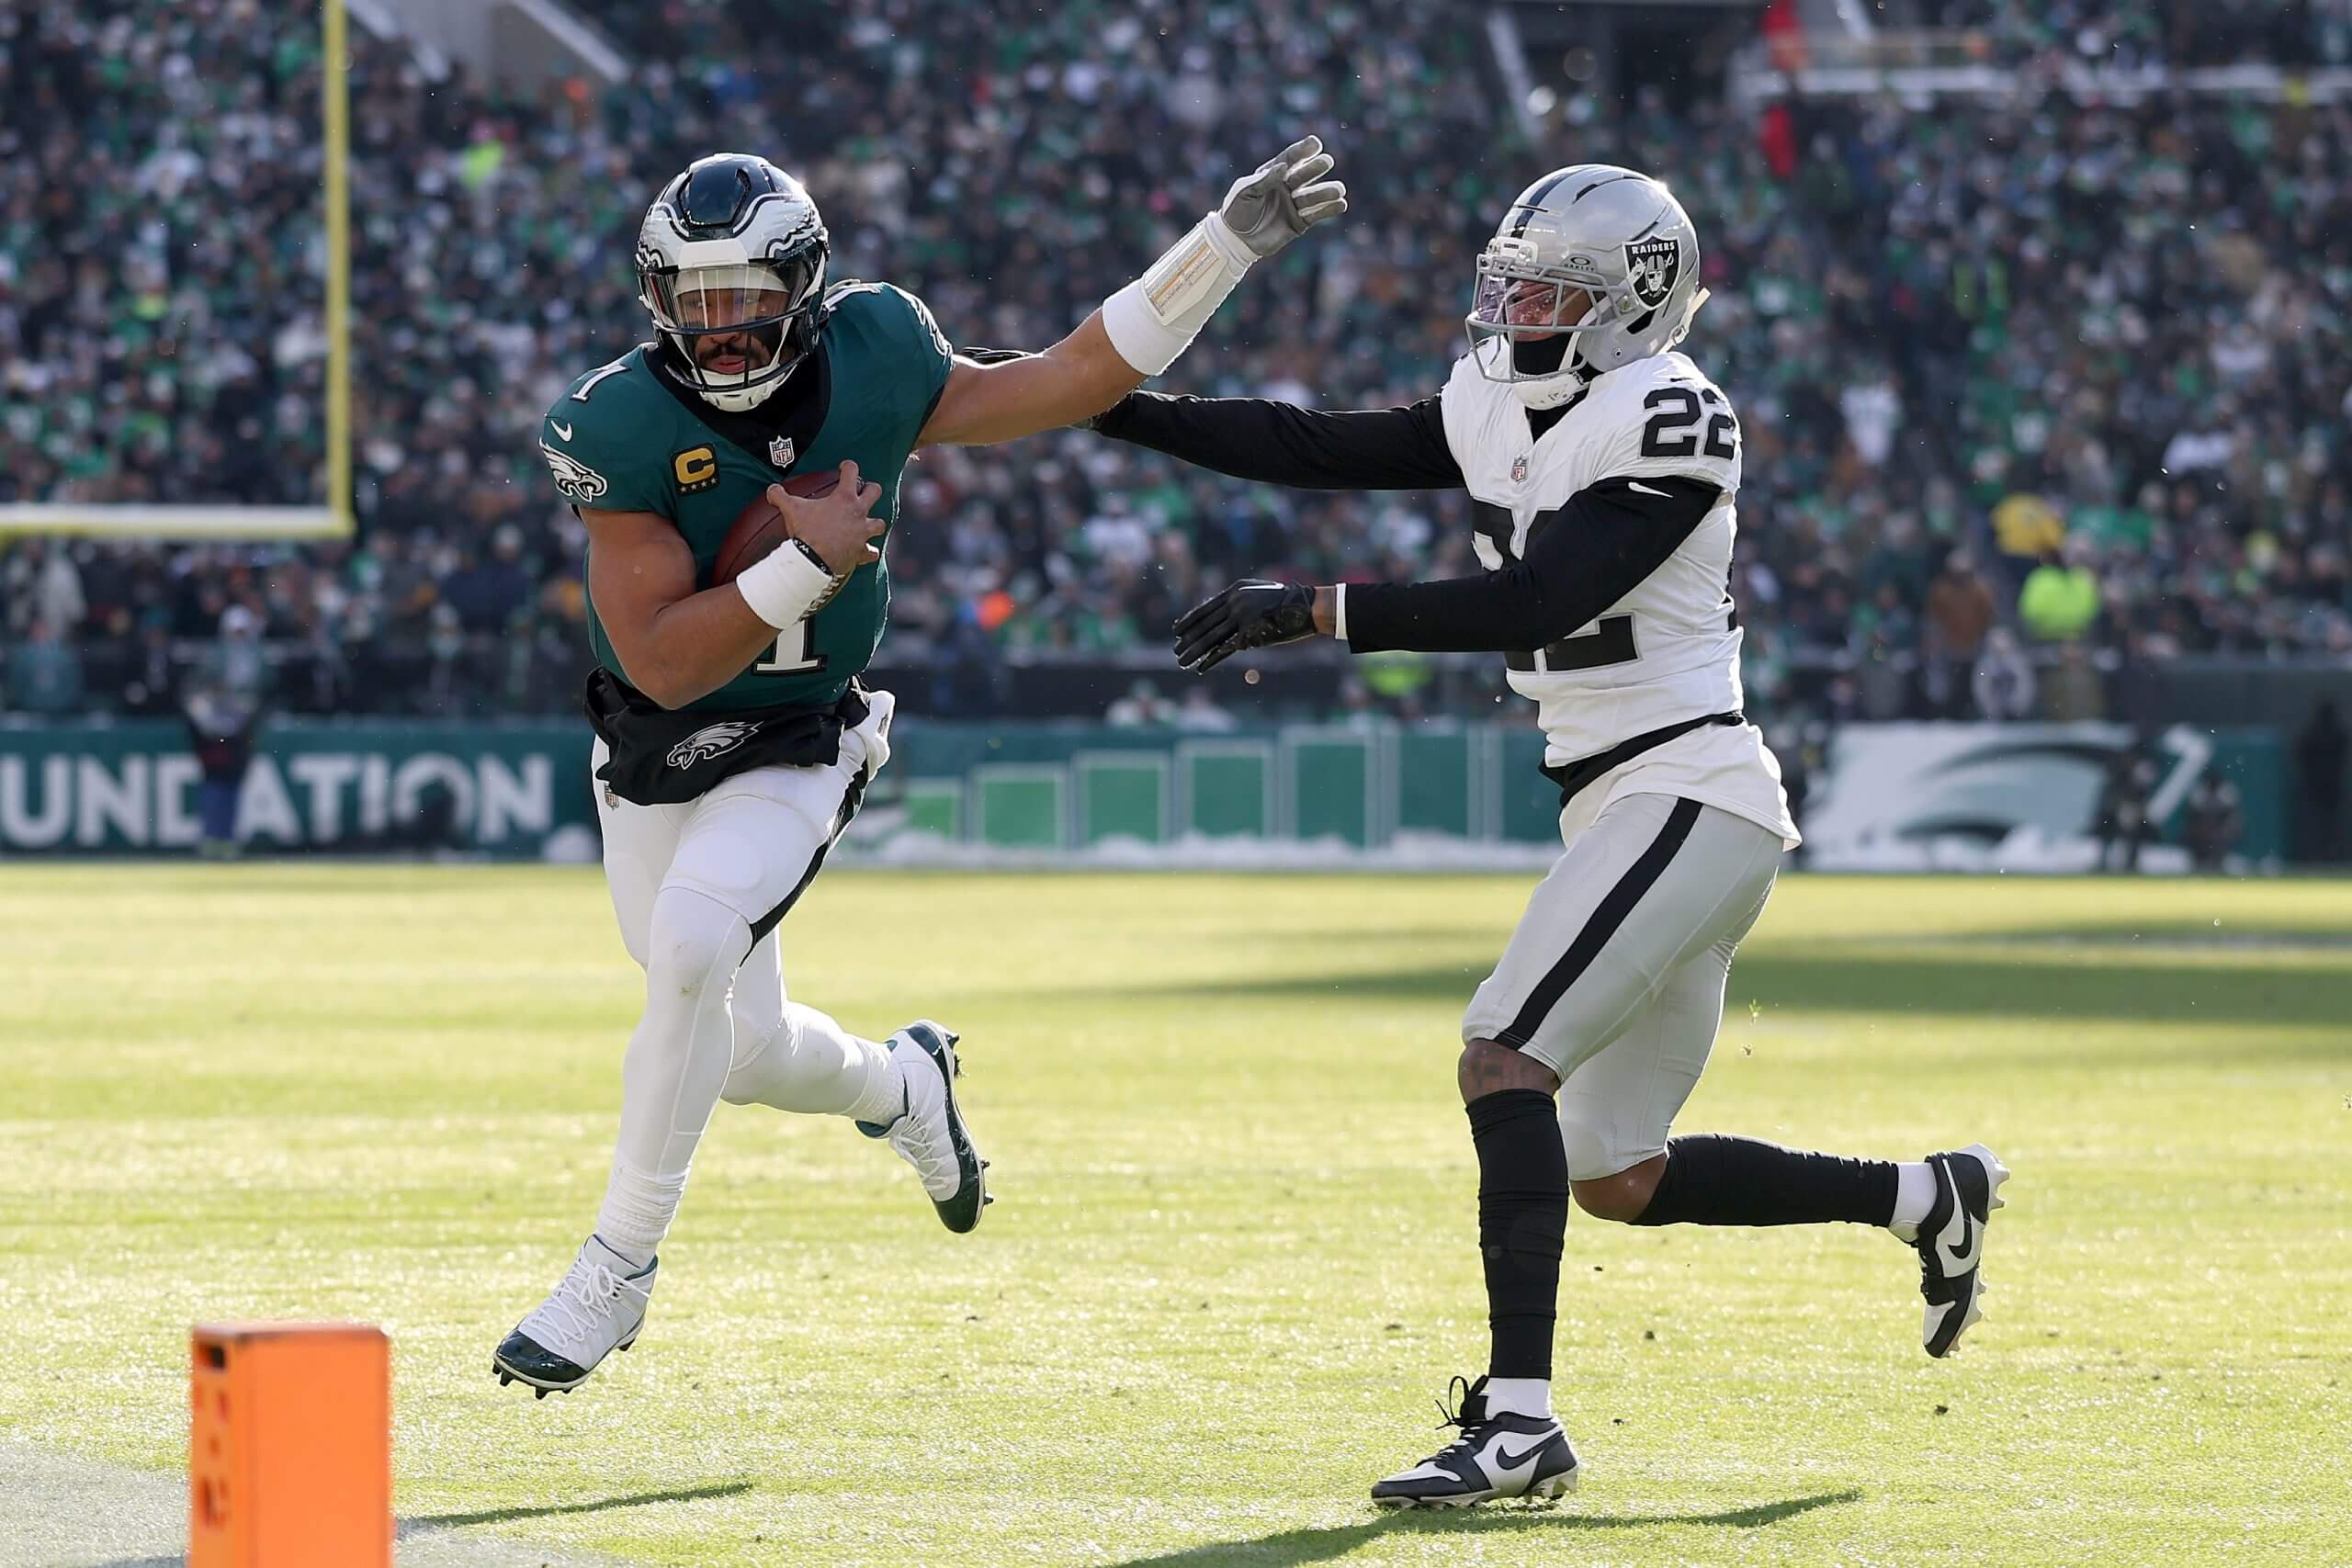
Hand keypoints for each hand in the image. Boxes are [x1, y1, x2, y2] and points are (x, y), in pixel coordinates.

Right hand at [767, 461, 884, 576]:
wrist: (813, 560)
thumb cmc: (805, 531)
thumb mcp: (790, 509)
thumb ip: (780, 495)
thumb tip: (772, 489)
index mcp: (843, 497)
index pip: (851, 471)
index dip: (848, 466)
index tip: (844, 467)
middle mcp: (858, 512)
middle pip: (875, 492)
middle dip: (871, 489)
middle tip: (863, 492)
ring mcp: (863, 532)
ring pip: (880, 523)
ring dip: (875, 523)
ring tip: (868, 524)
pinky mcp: (862, 551)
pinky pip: (872, 552)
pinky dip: (870, 552)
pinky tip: (867, 552)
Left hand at [1173, 579, 1318, 671]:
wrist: (1306, 608)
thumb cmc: (1286, 602)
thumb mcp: (1259, 593)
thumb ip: (1240, 600)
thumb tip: (1224, 611)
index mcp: (1235, 590)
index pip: (1206, 608)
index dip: (1189, 620)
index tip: (1177, 629)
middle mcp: (1235, 602)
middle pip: (1204, 624)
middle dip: (1187, 639)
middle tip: (1175, 649)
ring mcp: (1242, 618)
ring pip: (1210, 638)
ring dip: (1194, 651)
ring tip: (1181, 661)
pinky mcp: (1250, 634)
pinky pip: (1225, 649)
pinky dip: (1211, 659)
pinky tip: (1201, 667)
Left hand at [1214, 135, 1347, 261]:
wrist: (1236, 241)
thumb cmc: (1236, 212)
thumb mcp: (1245, 193)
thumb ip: (1264, 180)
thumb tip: (1284, 166)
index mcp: (1272, 174)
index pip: (1290, 159)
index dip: (1303, 150)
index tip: (1315, 143)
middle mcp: (1286, 186)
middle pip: (1305, 174)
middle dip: (1316, 168)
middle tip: (1327, 162)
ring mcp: (1294, 204)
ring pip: (1314, 194)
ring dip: (1327, 191)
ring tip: (1339, 190)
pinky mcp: (1299, 222)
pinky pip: (1316, 214)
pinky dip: (1329, 209)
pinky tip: (1341, 204)